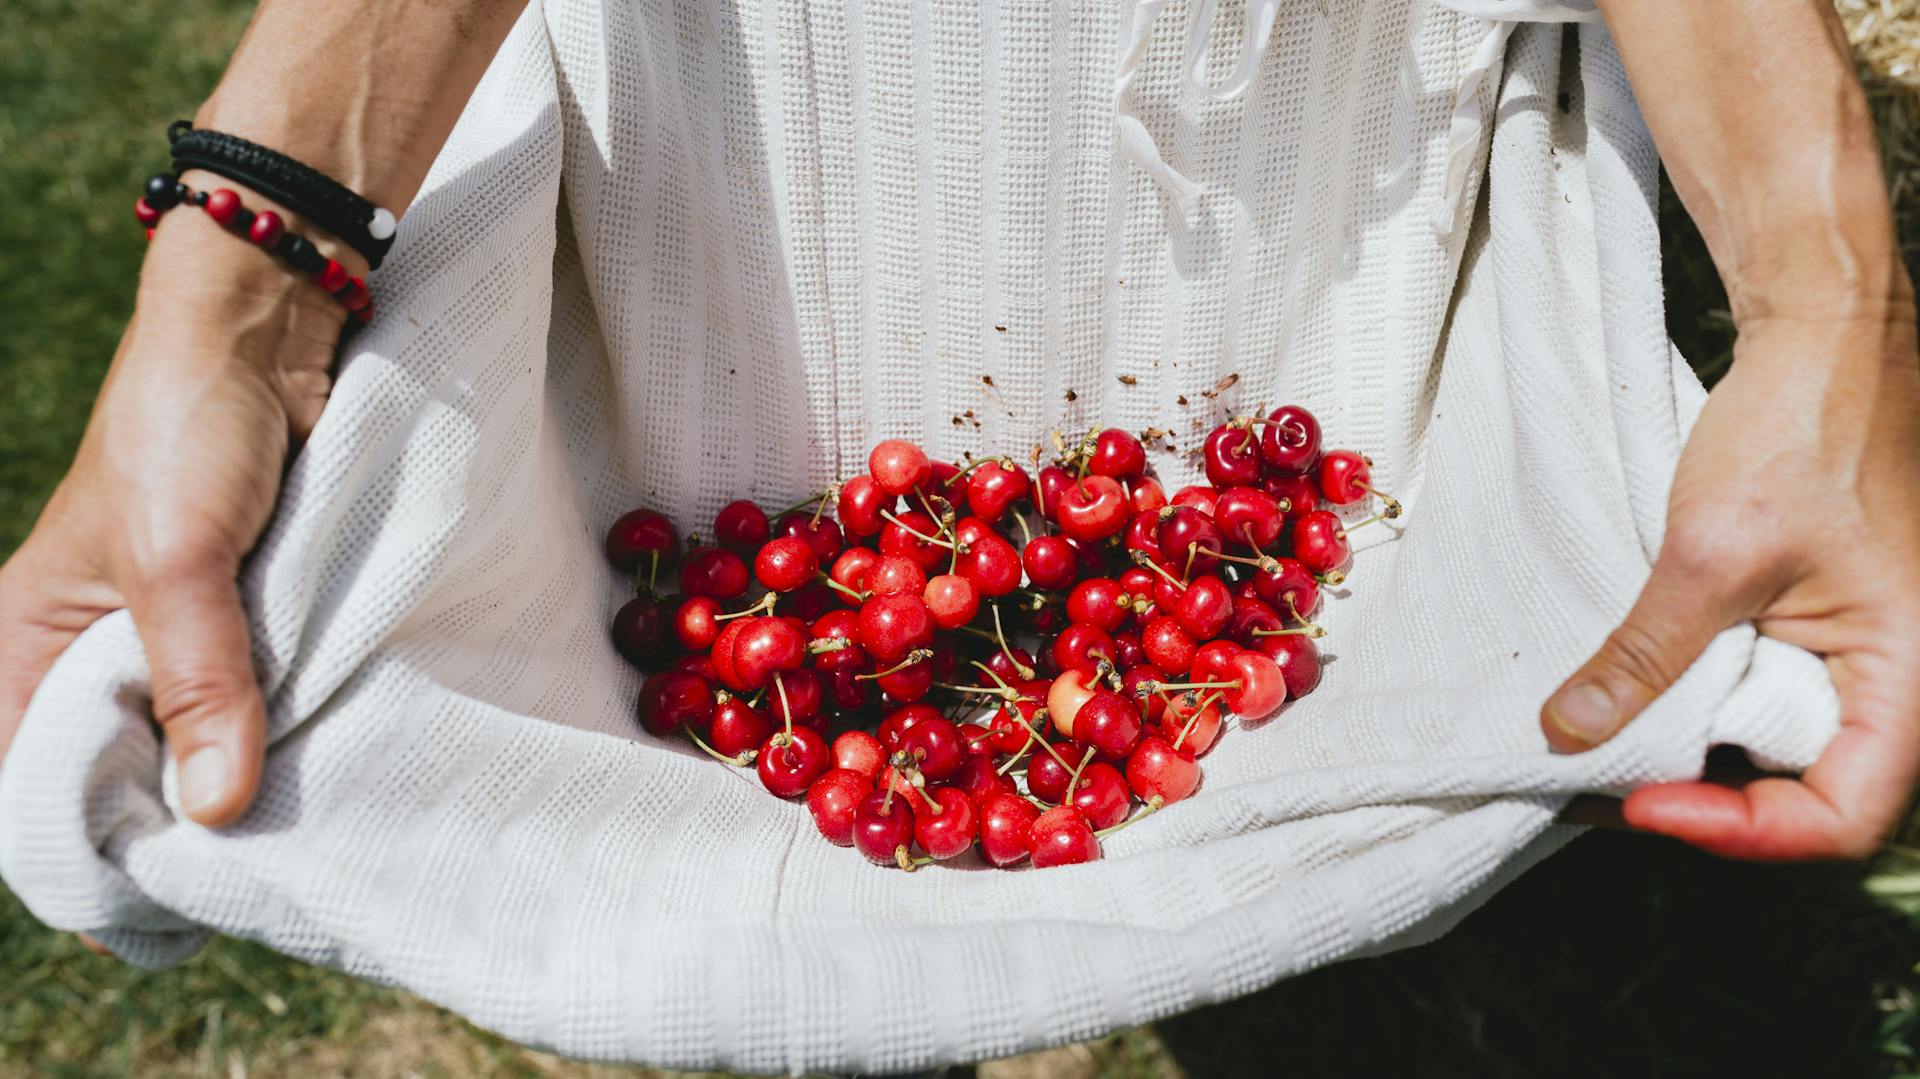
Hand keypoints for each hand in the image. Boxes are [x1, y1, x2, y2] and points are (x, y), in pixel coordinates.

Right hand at [0, 210, 345, 825]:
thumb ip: (200, 681)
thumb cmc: (186, 430)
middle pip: (119, 778)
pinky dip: (279, 733)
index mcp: (25, 645)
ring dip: (237, 781)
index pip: (28, 785)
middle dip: (173, 826)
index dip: (84, 849)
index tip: (158, 908)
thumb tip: (216, 811)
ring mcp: (171, 640)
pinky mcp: (243, 621)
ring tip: (292, 842)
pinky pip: (252, 699)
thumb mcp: (179, 560)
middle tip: (250, 879)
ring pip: (194, 743)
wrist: (270, 334)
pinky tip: (321, 776)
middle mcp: (90, 654)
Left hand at [1544, 310, 1919, 859]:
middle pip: (1805, 793)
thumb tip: (1570, 733)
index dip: (1741, 829)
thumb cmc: (1800, 430)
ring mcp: (1852, 654)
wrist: (1825, 340)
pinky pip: (1756, 693)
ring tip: (1594, 753)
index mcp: (1906, 673)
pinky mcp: (1810, 627)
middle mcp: (1893, 678)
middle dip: (1700, 801)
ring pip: (1774, 747)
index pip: (1842, 812)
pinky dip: (1691, 707)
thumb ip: (1645, 654)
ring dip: (1688, 756)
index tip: (1645, 802)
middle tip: (1596, 789)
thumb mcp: (1708, 554)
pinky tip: (1624, 701)